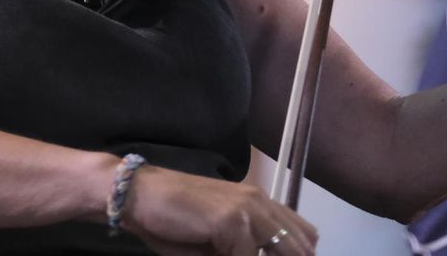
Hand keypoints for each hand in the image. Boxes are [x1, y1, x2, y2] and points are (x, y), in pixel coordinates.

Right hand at [122, 165, 317, 254]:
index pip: (305, 236)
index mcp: (261, 204)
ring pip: (281, 253)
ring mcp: (248, 209)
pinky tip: (210, 255)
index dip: (299, 255)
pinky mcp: (232, 220)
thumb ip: (246, 251)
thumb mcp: (219, 242)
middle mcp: (261, 202)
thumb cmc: (175, 221)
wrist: (141, 197)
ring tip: (222, 255)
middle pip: (300, 248)